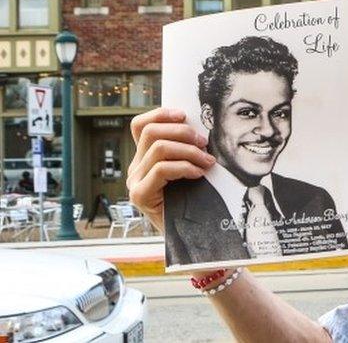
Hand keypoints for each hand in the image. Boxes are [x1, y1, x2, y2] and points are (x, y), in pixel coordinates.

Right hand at [127, 108, 214, 231]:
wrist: (192, 237)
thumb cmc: (195, 200)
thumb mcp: (189, 169)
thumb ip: (186, 149)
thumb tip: (200, 127)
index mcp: (144, 158)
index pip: (141, 125)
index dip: (161, 114)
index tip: (185, 115)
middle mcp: (135, 168)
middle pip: (151, 132)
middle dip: (183, 132)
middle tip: (205, 143)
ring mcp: (135, 182)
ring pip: (159, 148)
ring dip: (189, 151)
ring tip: (208, 161)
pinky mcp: (140, 196)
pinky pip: (161, 169)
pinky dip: (184, 167)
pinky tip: (198, 174)